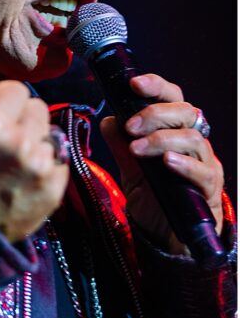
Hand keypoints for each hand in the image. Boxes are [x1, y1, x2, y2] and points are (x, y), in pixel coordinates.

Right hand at [0, 81, 68, 241]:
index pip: (17, 89)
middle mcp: (21, 142)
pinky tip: (27, 176)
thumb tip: (10, 93)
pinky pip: (60, 158)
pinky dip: (46, 164)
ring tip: (16, 162)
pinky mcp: (56, 186)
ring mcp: (41, 166)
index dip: (6, 102)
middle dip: (24, 119)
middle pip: (38, 107)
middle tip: (8, 140)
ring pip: (51, 132)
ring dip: (37, 142)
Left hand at [99, 73, 223, 253]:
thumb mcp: (131, 168)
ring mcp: (205, 163)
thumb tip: (108, 121)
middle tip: (130, 127)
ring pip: (193, 137)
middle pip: (185, 111)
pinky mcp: (209, 187)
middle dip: (154, 114)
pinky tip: (167, 163)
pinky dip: (184, 163)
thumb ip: (121, 145)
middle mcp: (194, 142)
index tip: (134, 84)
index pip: (172, 98)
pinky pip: (203, 170)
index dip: (157, 86)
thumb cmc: (154, 196)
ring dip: (161, 139)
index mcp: (174, 131)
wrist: (166, 233)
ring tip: (137, 149)